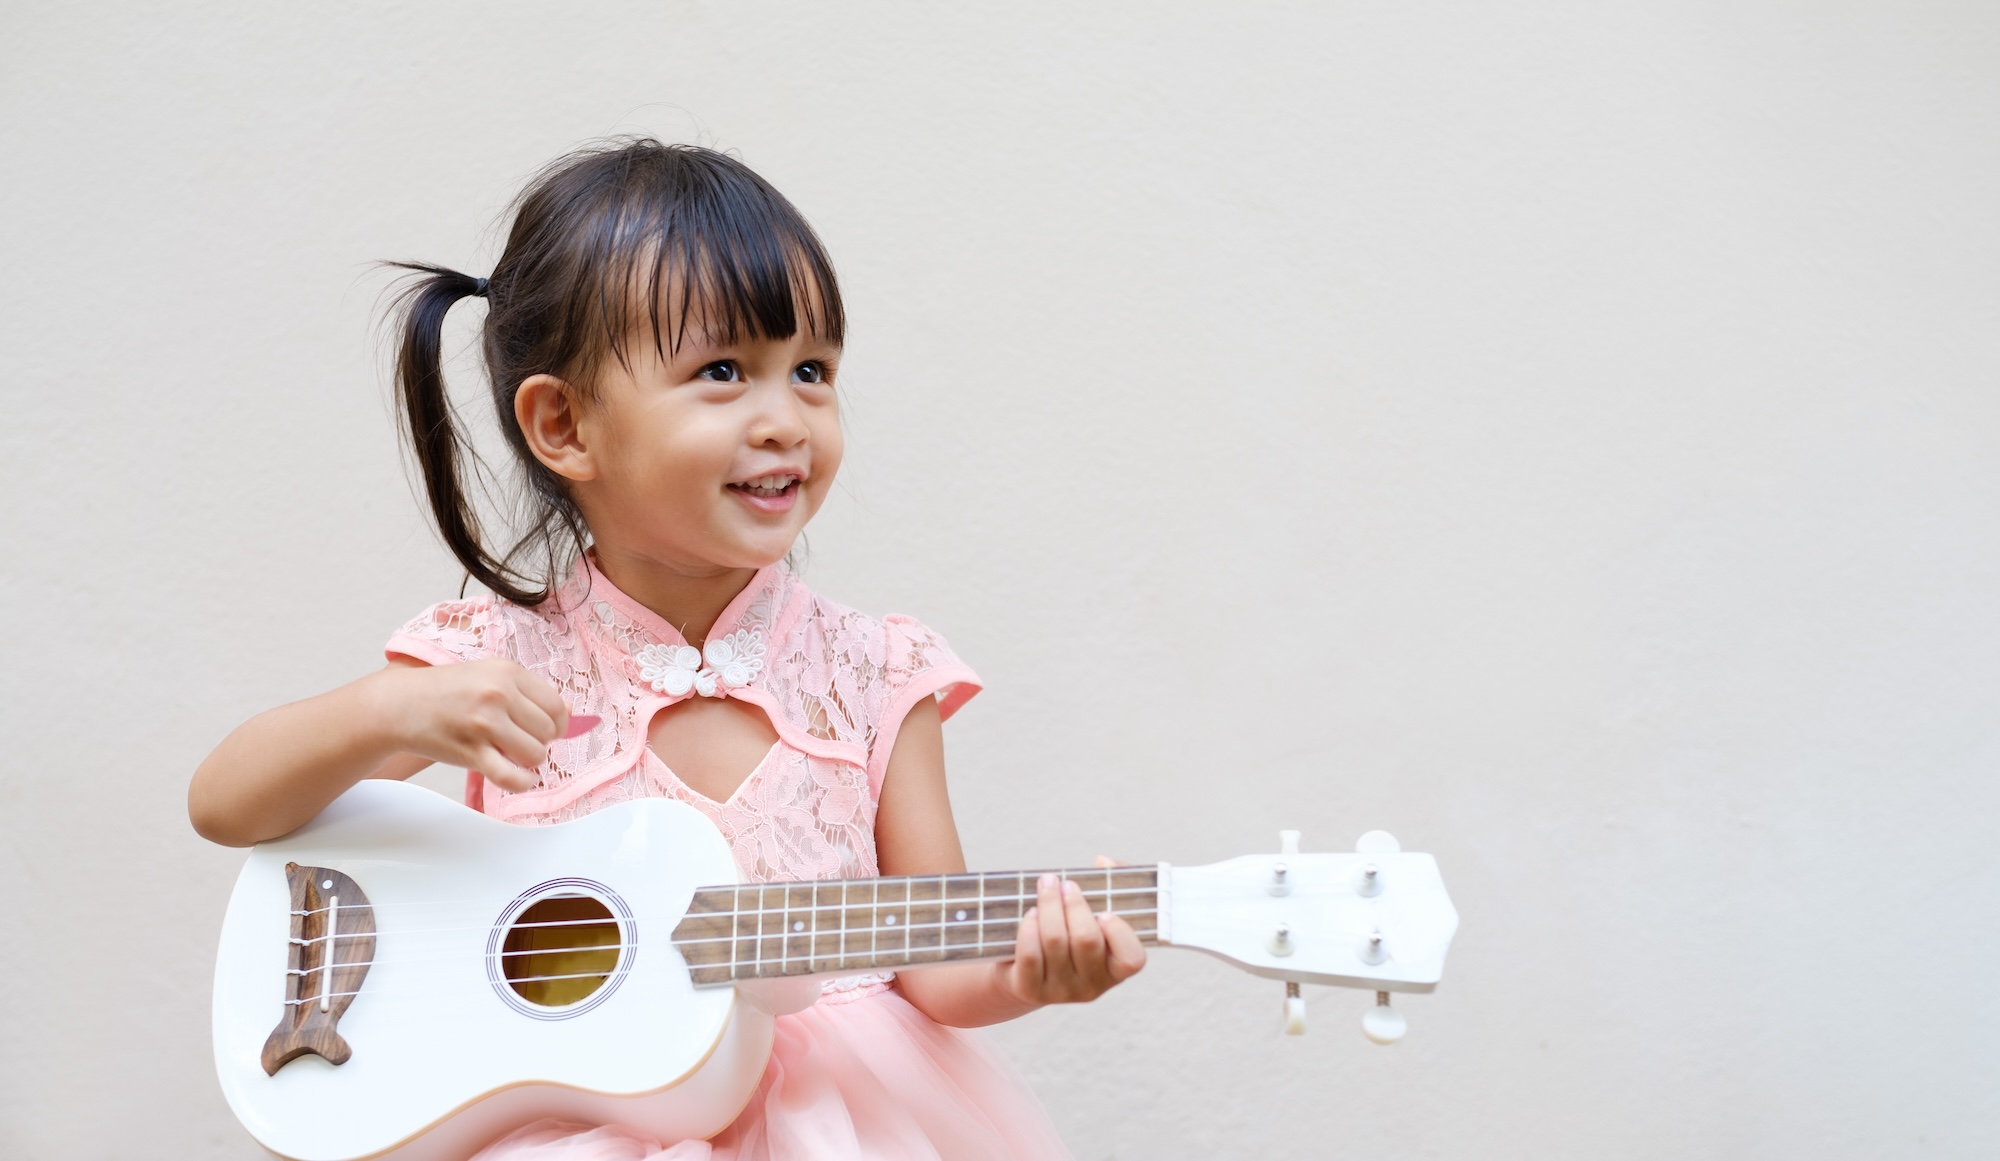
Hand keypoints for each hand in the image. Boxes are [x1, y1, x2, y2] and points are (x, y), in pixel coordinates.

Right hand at [376, 659, 568, 791]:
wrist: (400, 704)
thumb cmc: (446, 691)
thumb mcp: (489, 675)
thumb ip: (526, 692)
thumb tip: (569, 714)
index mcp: (508, 672)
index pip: (556, 706)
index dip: (556, 723)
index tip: (542, 729)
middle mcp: (499, 694)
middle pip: (548, 732)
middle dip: (539, 741)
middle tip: (519, 741)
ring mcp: (484, 723)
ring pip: (535, 754)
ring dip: (528, 761)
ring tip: (511, 754)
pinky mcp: (471, 751)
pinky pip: (512, 776)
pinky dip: (522, 782)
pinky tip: (520, 778)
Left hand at [995, 868, 1147, 1005]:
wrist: (1023, 968)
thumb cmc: (1067, 930)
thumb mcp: (1092, 909)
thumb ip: (1109, 882)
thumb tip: (1104, 863)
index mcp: (1116, 968)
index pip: (1132, 959)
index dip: (1120, 933)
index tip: (1104, 911)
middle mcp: (1093, 986)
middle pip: (1086, 939)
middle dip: (1073, 903)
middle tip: (1063, 883)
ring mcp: (1062, 992)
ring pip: (1055, 941)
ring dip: (1048, 906)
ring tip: (1045, 887)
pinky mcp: (1032, 991)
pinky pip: (1030, 954)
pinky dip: (1029, 928)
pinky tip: (1030, 914)